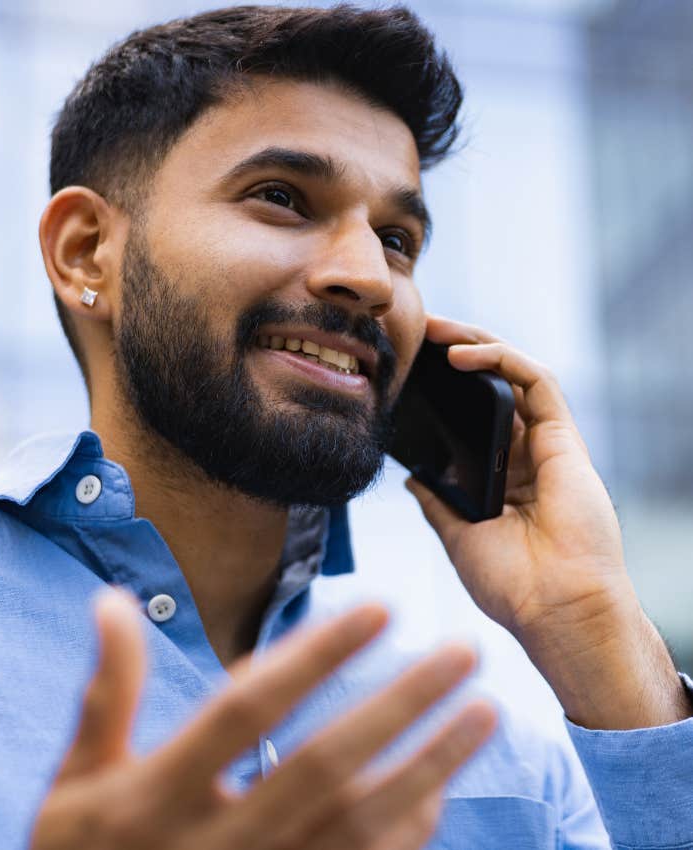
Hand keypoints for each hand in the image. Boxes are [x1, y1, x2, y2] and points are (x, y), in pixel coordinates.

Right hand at [29, 589, 495, 849]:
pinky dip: (409, 834)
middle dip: (402, 704)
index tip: (379, 608)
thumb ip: (105, 693)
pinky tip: (443, 787)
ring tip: (485, 711)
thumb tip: (113, 601)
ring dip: (430, 766)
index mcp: (158, 796)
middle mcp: (218, 844)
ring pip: (362, 826)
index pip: (248, 710)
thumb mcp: (76, 780)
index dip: (314, 656)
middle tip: (464, 651)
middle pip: (326, 764)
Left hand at [404, 314, 688, 727]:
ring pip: (514, 373)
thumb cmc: (512, 585)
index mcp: (501, 477)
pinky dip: (501, 360)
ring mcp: (545, 445)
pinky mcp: (565, 440)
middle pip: (491, 386)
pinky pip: (537, 382)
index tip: (405, 369)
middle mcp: (525, 454)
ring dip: (475, 344)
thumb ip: (439, 502)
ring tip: (434, 331)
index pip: (473, 414)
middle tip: (416, 331)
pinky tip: (462, 355)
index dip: (443, 387)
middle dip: (455, 351)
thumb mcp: (458, 536)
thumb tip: (412, 477)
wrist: (554, 612)